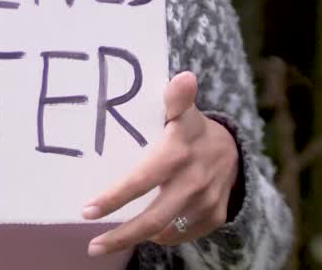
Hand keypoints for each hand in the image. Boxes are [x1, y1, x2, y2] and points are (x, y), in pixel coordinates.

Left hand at [81, 71, 238, 254]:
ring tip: (109, 241)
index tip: (87, 210)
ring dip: (137, 238)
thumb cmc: (193, 128)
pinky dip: (163, 236)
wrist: (234, 148)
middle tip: (92, 246)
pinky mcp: (214, 217)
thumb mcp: (185, 111)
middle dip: (121, 236)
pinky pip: (183, 235)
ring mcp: (205, 203)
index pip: (141, 180)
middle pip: (153, 218)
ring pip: (167, 231)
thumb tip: (184, 76)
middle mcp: (192, 182)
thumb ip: (177, 97)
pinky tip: (145, 232)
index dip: (114, 198)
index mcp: (177, 153)